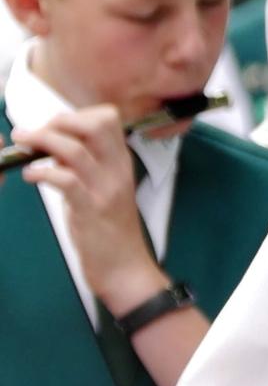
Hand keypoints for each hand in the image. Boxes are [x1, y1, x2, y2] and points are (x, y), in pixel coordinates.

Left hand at [11, 105, 160, 309]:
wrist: (126, 269)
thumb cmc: (112, 232)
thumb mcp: (103, 191)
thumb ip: (84, 167)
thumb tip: (55, 147)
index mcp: (121, 163)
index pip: (107, 118)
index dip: (76, 116)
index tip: (55, 129)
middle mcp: (117, 171)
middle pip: (95, 124)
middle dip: (58, 122)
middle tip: (36, 136)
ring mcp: (105, 189)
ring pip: (74, 148)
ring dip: (41, 142)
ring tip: (23, 148)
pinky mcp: (89, 210)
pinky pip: (65, 179)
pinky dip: (41, 172)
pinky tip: (31, 176)